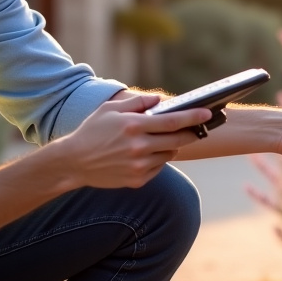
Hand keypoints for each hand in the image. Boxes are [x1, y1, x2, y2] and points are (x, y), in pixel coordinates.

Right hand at [54, 93, 212, 188]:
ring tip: (162, 140)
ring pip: (169, 155)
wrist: (74, 162)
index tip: (207, 114)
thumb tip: (160, 100)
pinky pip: (158, 168)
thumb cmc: (92, 131)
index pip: (173, 120)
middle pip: (178, 140)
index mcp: (134, 126)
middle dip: (190, 133)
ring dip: (172, 147)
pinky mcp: (137, 180)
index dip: (193, 117)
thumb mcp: (110, 109)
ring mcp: (139, 166)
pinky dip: (159, 159)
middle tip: (196, 129)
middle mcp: (139, 146)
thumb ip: (137, 102)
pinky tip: (148, 153)